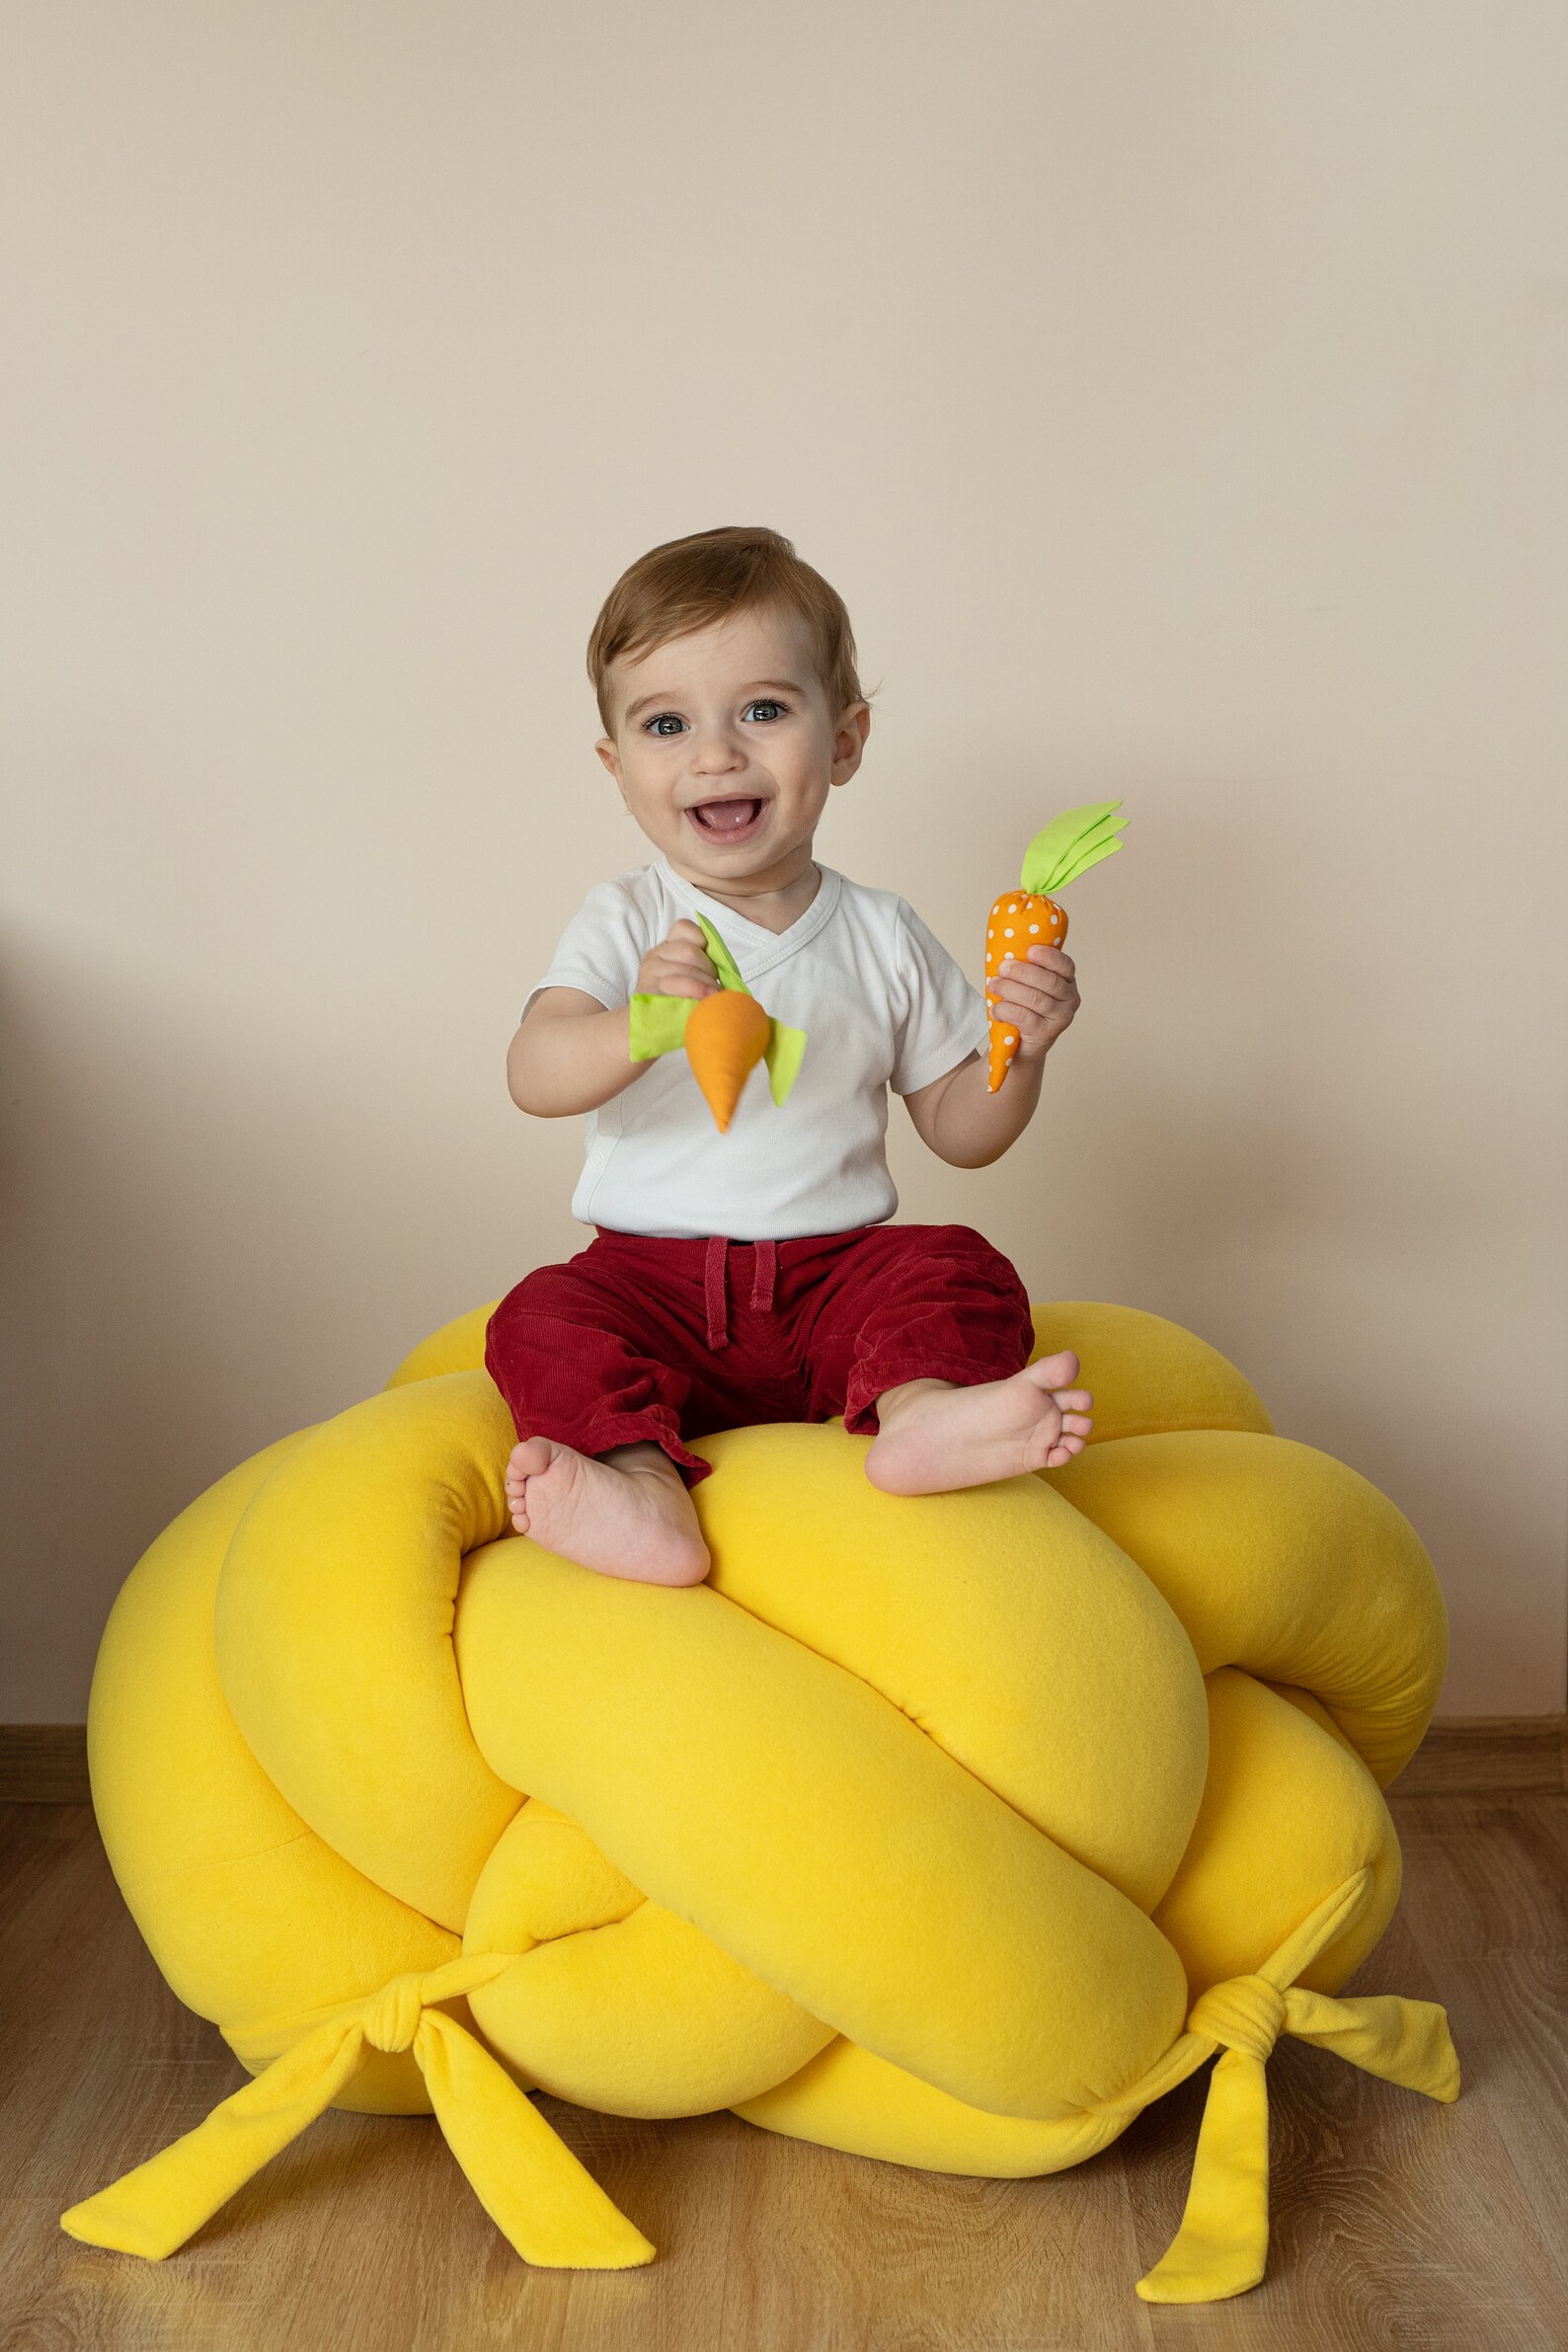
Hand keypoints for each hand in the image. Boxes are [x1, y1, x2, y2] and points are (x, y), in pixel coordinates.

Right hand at [637, 920, 718, 1000]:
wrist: (654, 1021)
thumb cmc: (680, 999)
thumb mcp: (691, 975)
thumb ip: (703, 963)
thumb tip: (724, 962)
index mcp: (667, 946)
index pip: (684, 928)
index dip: (702, 941)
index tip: (710, 960)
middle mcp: (655, 954)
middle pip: (691, 951)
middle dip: (709, 970)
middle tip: (714, 986)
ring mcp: (651, 970)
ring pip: (687, 968)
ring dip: (706, 984)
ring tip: (712, 996)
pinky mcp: (649, 988)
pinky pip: (678, 983)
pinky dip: (697, 990)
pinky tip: (706, 998)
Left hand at [986, 944, 1079, 1062]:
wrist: (1021, 1044)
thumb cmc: (1023, 1007)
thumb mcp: (1027, 984)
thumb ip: (1024, 967)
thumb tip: (1004, 944)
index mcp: (1067, 981)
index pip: (1065, 965)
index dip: (1049, 957)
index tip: (1030, 950)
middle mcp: (1070, 999)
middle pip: (1049, 982)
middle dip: (1022, 972)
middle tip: (1002, 968)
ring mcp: (1061, 1018)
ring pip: (1036, 999)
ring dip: (1010, 989)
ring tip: (994, 985)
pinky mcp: (1047, 1034)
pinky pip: (1025, 1018)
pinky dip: (1007, 1010)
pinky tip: (995, 1009)